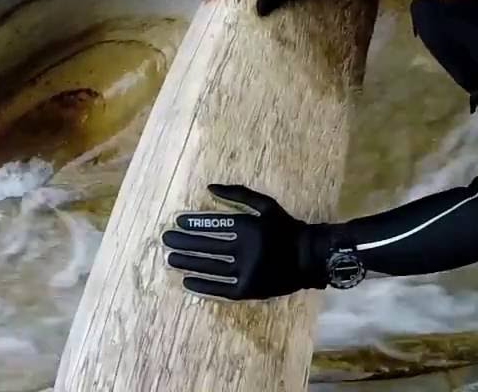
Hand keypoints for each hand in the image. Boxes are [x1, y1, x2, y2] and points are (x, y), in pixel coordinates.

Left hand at [161, 184, 327, 299]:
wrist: (309, 258)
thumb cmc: (286, 228)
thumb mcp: (267, 205)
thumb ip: (239, 195)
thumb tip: (209, 187)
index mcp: (250, 228)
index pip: (215, 225)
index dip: (195, 223)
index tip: (178, 221)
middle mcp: (246, 250)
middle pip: (208, 246)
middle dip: (184, 242)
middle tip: (167, 239)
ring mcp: (246, 271)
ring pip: (210, 267)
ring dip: (188, 262)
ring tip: (171, 259)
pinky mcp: (248, 289)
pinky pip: (220, 289)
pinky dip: (202, 286)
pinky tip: (187, 281)